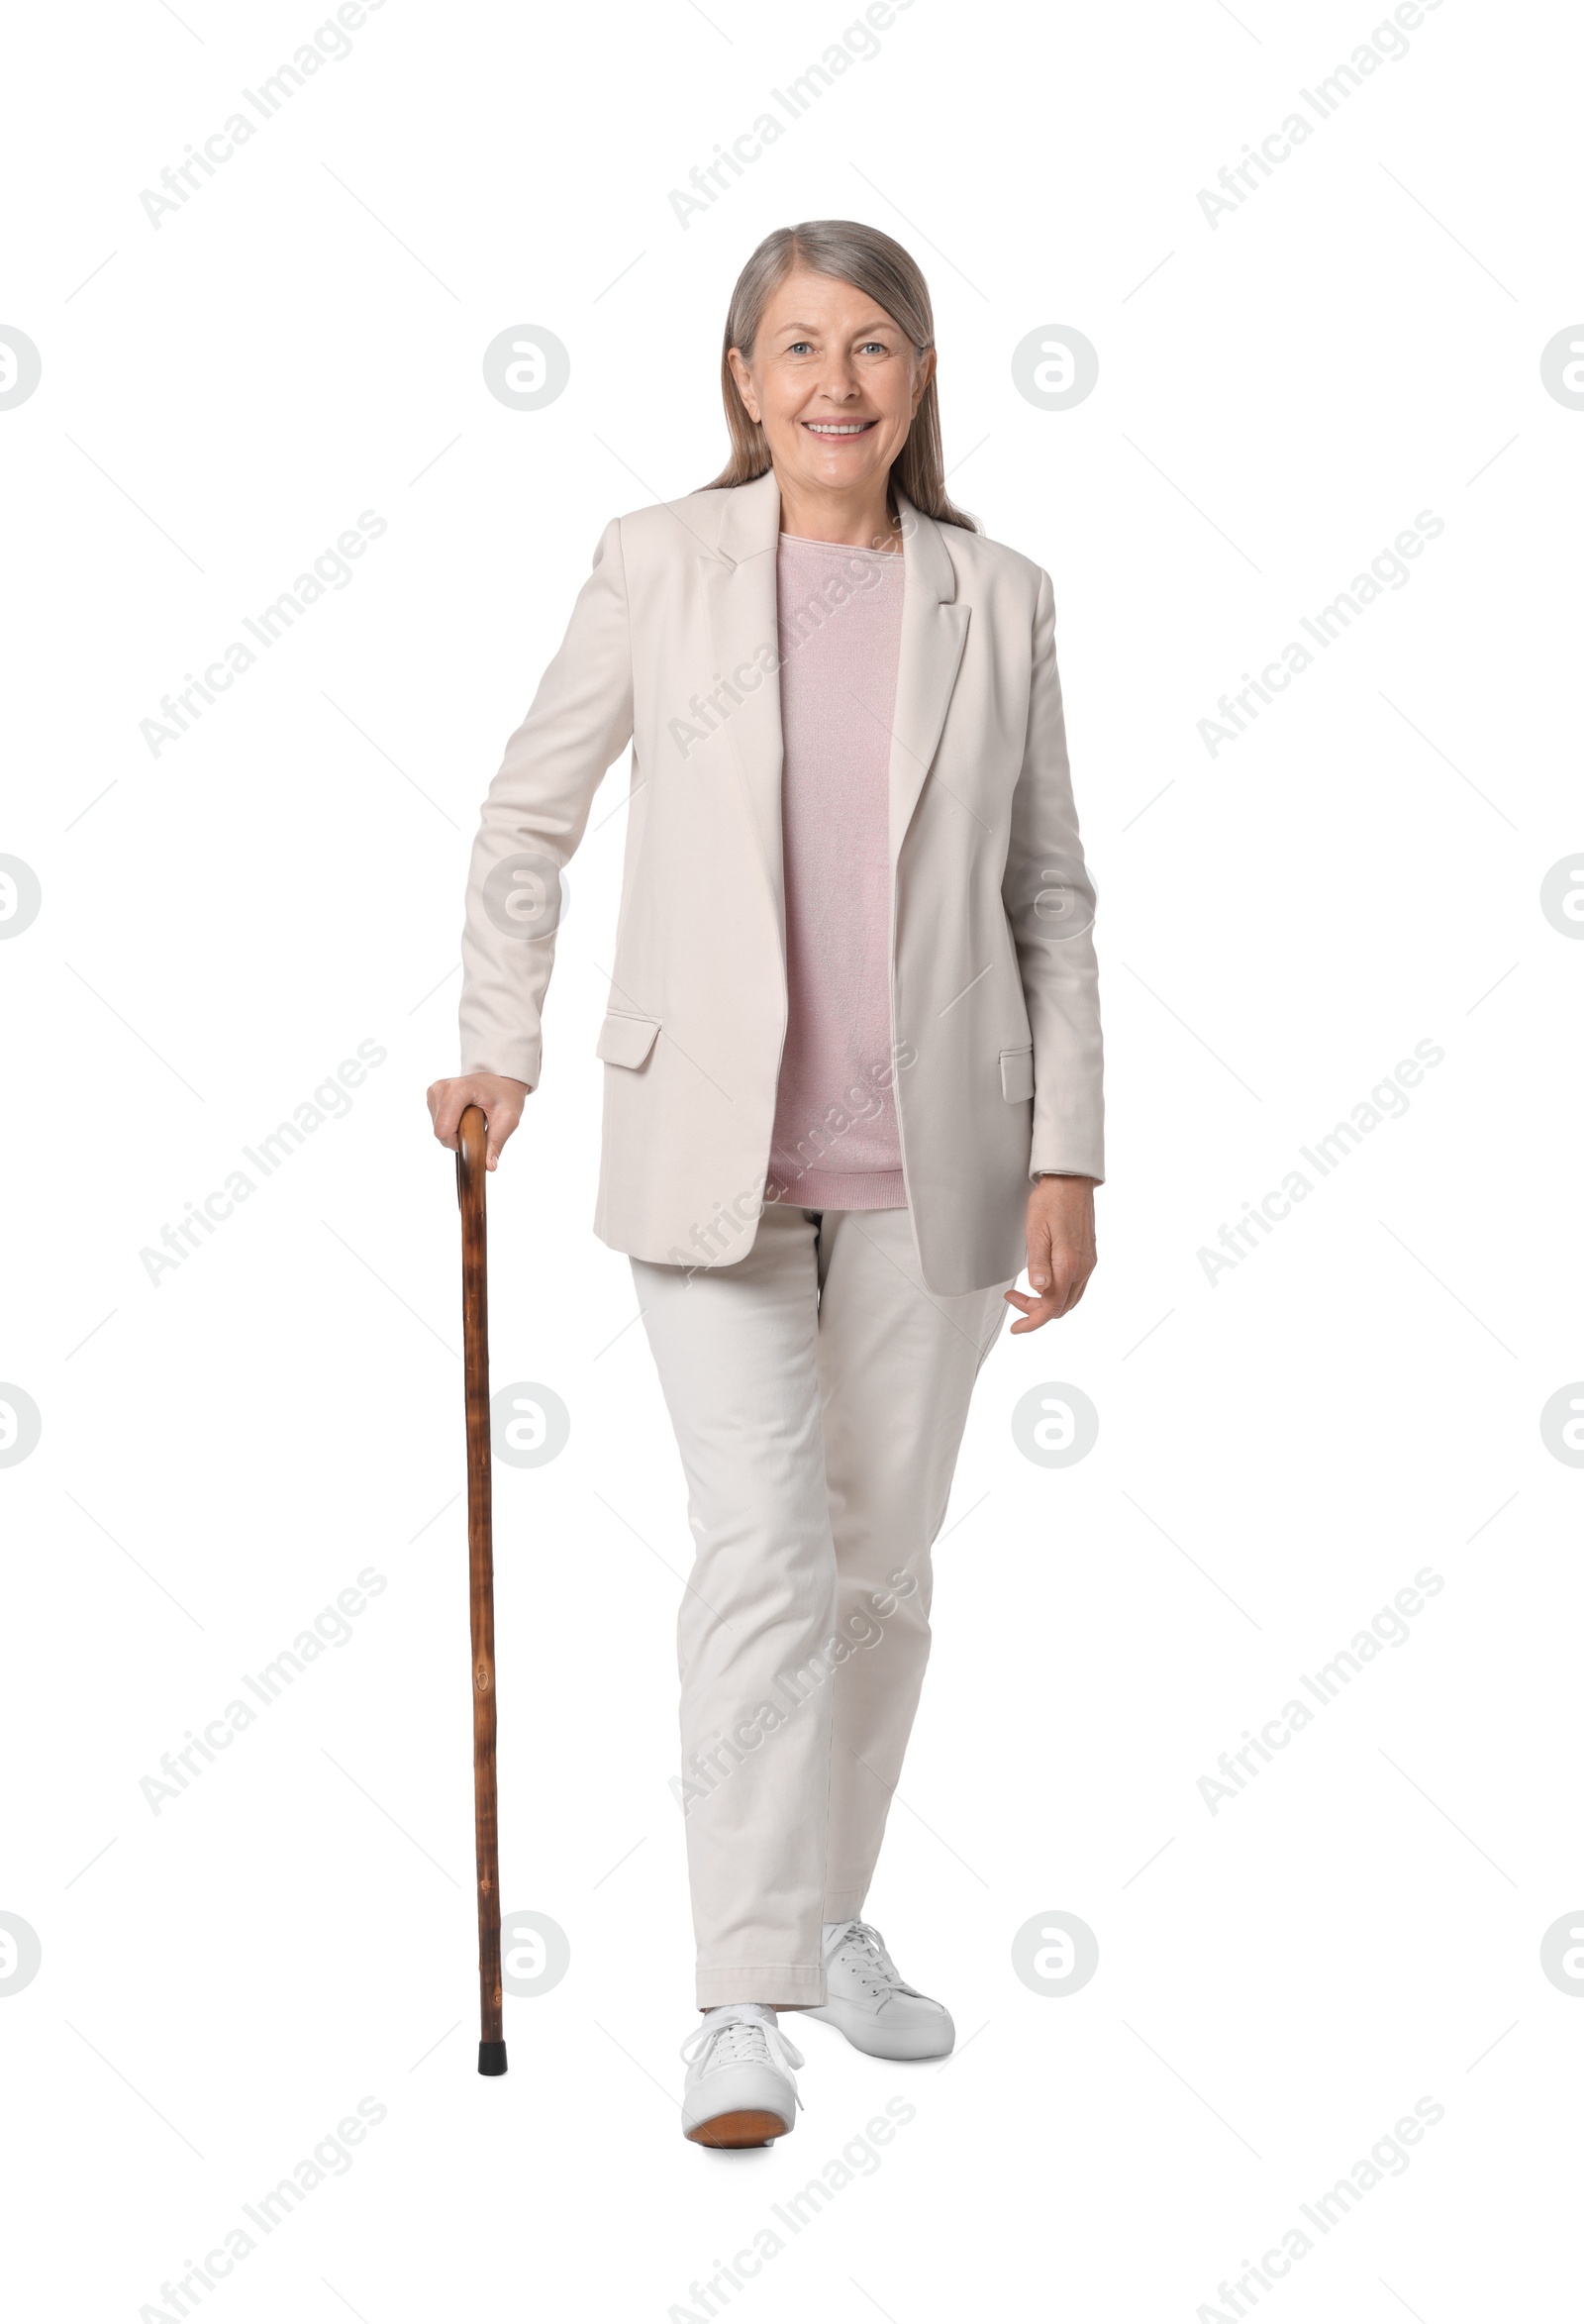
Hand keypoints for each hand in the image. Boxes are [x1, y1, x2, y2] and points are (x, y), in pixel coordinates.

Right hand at [425, 1073, 530, 1170]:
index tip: (475, 1138)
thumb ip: (496, 1143)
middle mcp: (441, 1088)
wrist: (501, 1078)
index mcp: (457, 1090)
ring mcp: (434, 1090)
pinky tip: (465, 1115)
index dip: (457, 1143)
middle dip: (457, 1137)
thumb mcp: (508, 1120)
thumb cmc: (506, 1095)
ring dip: (455, 1131)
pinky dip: (451, 1124)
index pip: (443, 1130)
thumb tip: (490, 1166)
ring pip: (437, 1128)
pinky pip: (437, 1121)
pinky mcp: (432, 1094)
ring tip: (473, 1118)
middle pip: (439, 1131)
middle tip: (478, 1127)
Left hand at [1004, 1175, 1096, 1332]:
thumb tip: (1040, 1290)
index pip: (1052, 1307)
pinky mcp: (1089, 1256)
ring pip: (1070, 1299)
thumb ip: (1038, 1263)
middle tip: (1014, 1298)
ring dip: (1048, 1303)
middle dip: (1036, 1311)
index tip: (1017, 1328)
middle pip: (1062, 1307)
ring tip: (1025, 1292)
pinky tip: (1045, 1284)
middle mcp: (1083, 1267)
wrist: (1071, 1181)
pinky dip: (1059, 1293)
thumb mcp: (1036, 1231)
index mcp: (1069, 1264)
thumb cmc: (1051, 1201)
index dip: (1033, 1321)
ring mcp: (1088, 1263)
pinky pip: (1076, 1286)